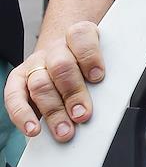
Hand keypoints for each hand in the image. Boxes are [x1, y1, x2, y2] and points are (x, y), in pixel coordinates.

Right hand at [4, 22, 104, 142]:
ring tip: (65, 130)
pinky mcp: (18, 79)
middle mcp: (55, 49)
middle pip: (61, 66)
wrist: (66, 48)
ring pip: (40, 84)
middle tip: (83, 115)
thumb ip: (106, 73)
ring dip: (53, 111)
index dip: (89, 56)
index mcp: (78, 37)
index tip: (98, 77)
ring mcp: (35, 64)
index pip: (80, 37)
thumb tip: (110, 99)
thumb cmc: (87, 60)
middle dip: (73, 94)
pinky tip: (33, 129)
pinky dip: (22, 115)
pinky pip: (14, 96)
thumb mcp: (102, 58)